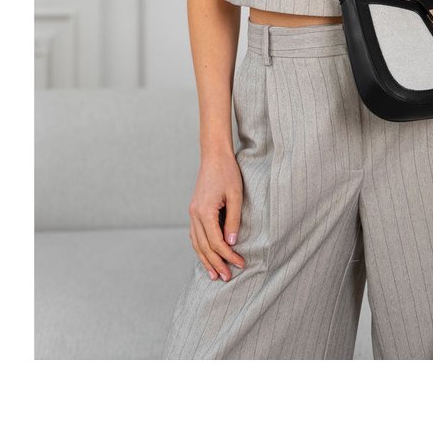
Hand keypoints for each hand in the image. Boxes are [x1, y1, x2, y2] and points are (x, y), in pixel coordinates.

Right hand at [188, 152, 246, 281]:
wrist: (214, 156)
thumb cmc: (228, 173)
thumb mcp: (236, 195)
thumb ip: (233, 219)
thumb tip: (232, 242)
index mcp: (204, 212)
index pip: (216, 242)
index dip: (228, 255)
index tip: (240, 263)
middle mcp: (195, 214)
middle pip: (204, 247)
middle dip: (216, 263)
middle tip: (227, 277)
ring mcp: (192, 213)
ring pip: (196, 243)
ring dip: (205, 260)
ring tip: (214, 274)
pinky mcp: (194, 210)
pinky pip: (194, 235)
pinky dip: (199, 248)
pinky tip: (205, 256)